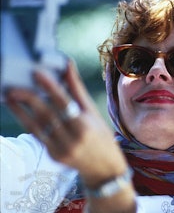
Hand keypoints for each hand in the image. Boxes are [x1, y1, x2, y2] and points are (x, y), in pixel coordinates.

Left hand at [6, 60, 125, 186]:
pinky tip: (19, 112)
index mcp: (85, 126)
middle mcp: (72, 139)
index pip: (65, 103)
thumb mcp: (93, 112)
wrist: (104, 167)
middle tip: (14, 87)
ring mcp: (61, 150)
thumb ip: (77, 90)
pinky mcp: (53, 156)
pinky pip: (38, 136)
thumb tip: (68, 65)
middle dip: (29, 99)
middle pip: (47, 115)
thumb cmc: (101, 135)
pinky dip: (27, 122)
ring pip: (37, 126)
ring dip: (20, 111)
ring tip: (10, 97)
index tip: (37, 73)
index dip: (50, 87)